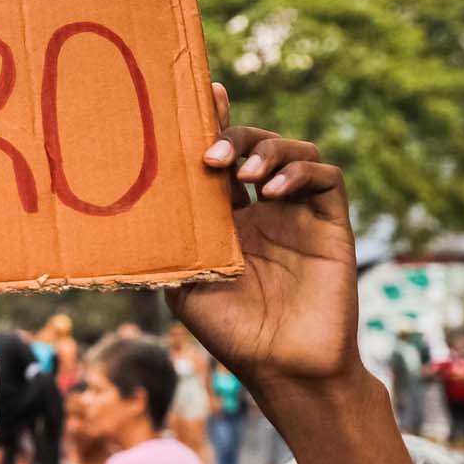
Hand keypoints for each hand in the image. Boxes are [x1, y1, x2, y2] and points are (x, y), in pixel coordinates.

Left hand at [167, 84, 361, 390]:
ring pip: (293, 151)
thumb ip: (170, 246)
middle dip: (234, 136)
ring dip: (266, 150)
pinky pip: (325, 177)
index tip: (203, 94)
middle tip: (211, 155)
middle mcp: (264, 209)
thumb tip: (131, 213)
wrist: (283, 369)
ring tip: (242, 174)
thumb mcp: (185, 285)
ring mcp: (299, 214)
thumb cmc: (231, 332)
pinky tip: (271, 192)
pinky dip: (298, 172)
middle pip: (254, 144)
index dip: (215, 123)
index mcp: (227, 219)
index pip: (221, 160)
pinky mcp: (331, 225)